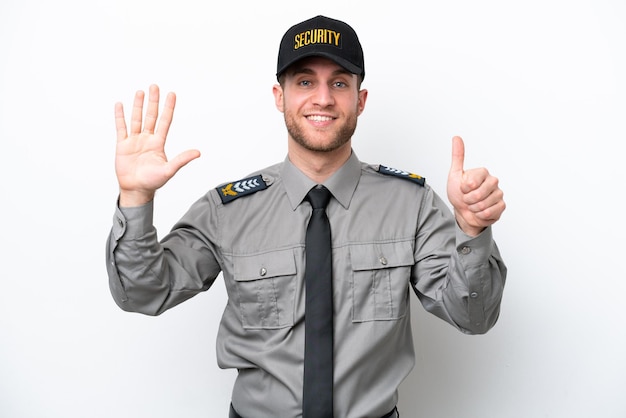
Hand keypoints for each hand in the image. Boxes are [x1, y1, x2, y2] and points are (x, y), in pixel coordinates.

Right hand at [114, 84, 199, 206]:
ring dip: (138, 105)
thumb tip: (198, 152)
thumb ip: (182, 160)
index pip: (165, 121)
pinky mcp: (122, 145)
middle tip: (155, 86)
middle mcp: (147, 139)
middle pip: (151, 116)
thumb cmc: (152, 182)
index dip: (168, 108)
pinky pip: (121, 127)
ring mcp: (134, 140)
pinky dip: (120, 116)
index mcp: (158, 143)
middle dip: (153, 101)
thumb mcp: (169, 170)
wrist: (136, 190)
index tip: (171, 94)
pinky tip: (120, 105)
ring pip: (136, 118)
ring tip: (140, 92)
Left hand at [447, 136, 504, 235]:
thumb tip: (456, 137)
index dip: (463, 189)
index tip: (463, 188)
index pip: (471, 182)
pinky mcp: (501, 206)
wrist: (463, 212)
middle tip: (467, 198)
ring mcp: (498, 194)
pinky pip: (489, 212)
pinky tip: (480, 211)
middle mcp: (493, 181)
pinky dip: (480, 215)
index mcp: (483, 172)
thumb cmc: (459, 193)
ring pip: (483, 205)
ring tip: (473, 205)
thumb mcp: (455, 175)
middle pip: (478, 195)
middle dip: (468, 200)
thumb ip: (457, 156)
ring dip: (473, 208)